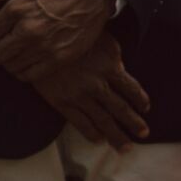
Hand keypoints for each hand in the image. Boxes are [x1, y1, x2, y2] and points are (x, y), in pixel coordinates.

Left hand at [0, 0, 115, 81]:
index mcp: (16, 9)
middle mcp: (28, 30)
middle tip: (2, 44)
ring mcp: (44, 47)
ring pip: (11, 67)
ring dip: (9, 61)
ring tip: (15, 52)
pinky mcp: (59, 59)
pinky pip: (30, 76)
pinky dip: (24, 71)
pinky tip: (26, 61)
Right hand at [29, 32, 149, 151]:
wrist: (35, 38)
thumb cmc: (69, 33)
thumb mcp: (98, 38)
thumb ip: (113, 55)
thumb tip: (121, 69)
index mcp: (109, 66)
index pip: (132, 89)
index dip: (141, 100)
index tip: (145, 108)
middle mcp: (97, 84)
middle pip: (121, 109)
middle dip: (134, 123)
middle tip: (143, 134)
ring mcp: (78, 94)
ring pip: (103, 120)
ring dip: (117, 136)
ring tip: (125, 147)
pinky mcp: (60, 101)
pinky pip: (79, 122)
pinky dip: (91, 133)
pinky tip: (99, 140)